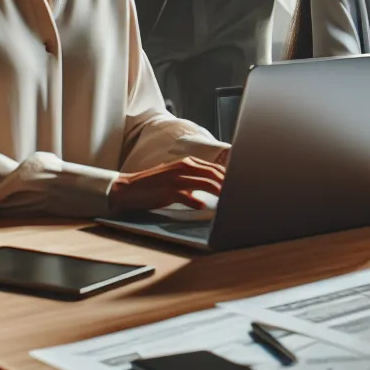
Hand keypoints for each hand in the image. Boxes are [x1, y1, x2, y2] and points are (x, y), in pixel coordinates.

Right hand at [107, 155, 226, 211]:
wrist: (130, 188)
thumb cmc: (155, 185)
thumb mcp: (176, 177)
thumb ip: (194, 178)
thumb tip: (214, 186)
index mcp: (186, 163)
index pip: (214, 167)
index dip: (228, 176)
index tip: (239, 184)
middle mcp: (183, 167)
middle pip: (212, 173)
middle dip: (227, 183)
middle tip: (238, 192)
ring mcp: (175, 179)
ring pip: (203, 183)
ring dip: (217, 191)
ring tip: (226, 199)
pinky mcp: (167, 191)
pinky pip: (185, 196)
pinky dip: (195, 201)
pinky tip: (202, 207)